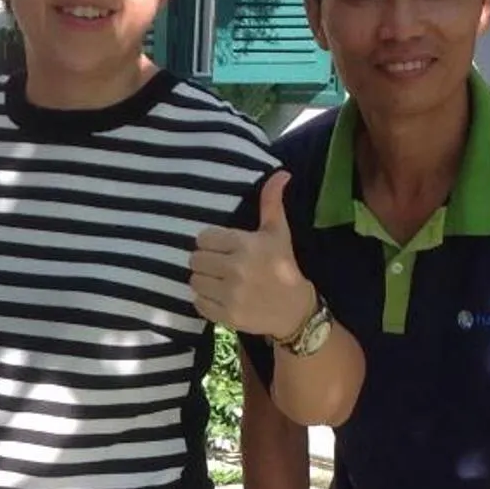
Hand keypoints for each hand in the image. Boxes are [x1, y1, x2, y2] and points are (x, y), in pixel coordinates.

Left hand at [189, 173, 316, 342]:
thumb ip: (272, 202)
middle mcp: (236, 269)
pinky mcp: (226, 316)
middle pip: (195, 260)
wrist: (295, 309)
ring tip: (220, 281)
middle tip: (220, 265)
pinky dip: (205, 300)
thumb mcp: (278, 232)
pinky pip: (198, 303)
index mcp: (246, 245)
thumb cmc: (284, 265)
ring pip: (194, 281)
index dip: (211, 242)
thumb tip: (281, 173)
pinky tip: (221, 296)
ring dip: (204, 281)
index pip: (204, 238)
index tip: (223, 248)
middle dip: (206, 261)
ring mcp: (230, 295)